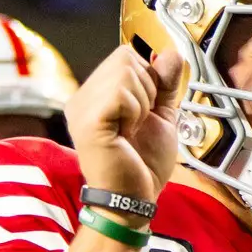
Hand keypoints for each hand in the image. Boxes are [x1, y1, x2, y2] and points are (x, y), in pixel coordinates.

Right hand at [65, 44, 186, 214]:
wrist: (135, 199)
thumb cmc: (143, 165)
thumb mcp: (162, 115)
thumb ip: (165, 83)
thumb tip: (171, 52)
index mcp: (95, 95)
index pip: (126, 56)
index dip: (148, 79)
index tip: (144, 113)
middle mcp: (82, 97)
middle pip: (125, 58)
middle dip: (146, 89)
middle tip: (138, 123)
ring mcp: (81, 107)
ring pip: (125, 72)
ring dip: (141, 103)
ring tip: (131, 129)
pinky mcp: (87, 121)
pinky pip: (121, 93)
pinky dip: (134, 112)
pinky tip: (126, 133)